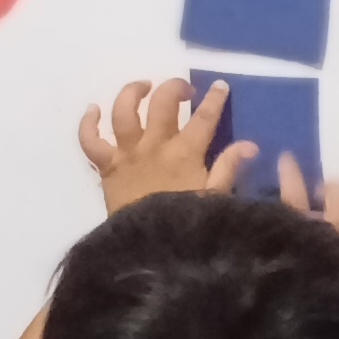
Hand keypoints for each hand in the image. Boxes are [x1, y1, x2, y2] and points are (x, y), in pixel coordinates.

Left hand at [78, 75, 253, 209]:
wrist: (148, 252)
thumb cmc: (185, 226)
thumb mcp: (215, 199)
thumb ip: (229, 168)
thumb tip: (249, 145)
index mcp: (185, 153)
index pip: (203, 117)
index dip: (214, 99)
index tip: (220, 86)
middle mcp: (154, 146)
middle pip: (162, 103)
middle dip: (175, 88)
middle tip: (185, 91)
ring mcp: (127, 155)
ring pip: (123, 112)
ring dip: (132, 93)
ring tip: (143, 87)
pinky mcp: (106, 168)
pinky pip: (90, 141)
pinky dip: (88, 123)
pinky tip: (93, 109)